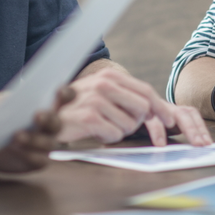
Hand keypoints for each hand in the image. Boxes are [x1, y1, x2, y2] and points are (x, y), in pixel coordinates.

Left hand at [0, 86, 72, 173]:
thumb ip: (0, 102)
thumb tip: (4, 103)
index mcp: (45, 104)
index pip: (64, 97)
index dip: (66, 94)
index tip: (60, 91)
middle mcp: (49, 124)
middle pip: (56, 122)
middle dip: (49, 118)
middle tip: (37, 116)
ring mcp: (45, 143)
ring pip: (48, 143)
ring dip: (35, 139)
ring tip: (17, 136)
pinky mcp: (37, 160)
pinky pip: (39, 160)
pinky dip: (29, 155)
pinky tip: (16, 150)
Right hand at [59, 69, 211, 146]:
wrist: (46, 116)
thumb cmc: (77, 107)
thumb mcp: (100, 93)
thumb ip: (124, 96)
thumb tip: (152, 108)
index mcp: (109, 76)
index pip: (145, 90)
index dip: (159, 107)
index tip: (168, 120)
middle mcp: (104, 84)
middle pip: (143, 108)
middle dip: (137, 121)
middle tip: (120, 124)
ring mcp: (97, 100)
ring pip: (129, 125)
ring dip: (119, 131)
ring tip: (101, 126)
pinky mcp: (90, 117)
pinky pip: (115, 134)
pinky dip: (108, 137)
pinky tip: (94, 132)